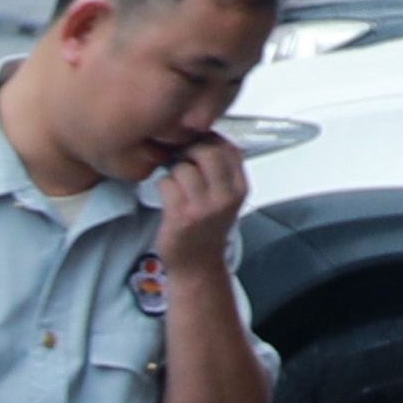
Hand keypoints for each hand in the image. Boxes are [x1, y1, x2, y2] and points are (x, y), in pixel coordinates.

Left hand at [149, 121, 248, 268]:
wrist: (197, 265)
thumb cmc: (207, 228)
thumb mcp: (227, 198)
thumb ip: (224, 171)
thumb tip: (208, 137)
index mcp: (240, 188)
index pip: (229, 148)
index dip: (210, 140)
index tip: (198, 144)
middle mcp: (225, 196)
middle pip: (207, 152)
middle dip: (189, 151)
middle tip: (182, 160)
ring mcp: (203, 207)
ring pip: (183, 167)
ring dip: (173, 172)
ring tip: (175, 184)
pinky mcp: (181, 216)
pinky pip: (166, 183)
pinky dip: (162, 185)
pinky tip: (166, 195)